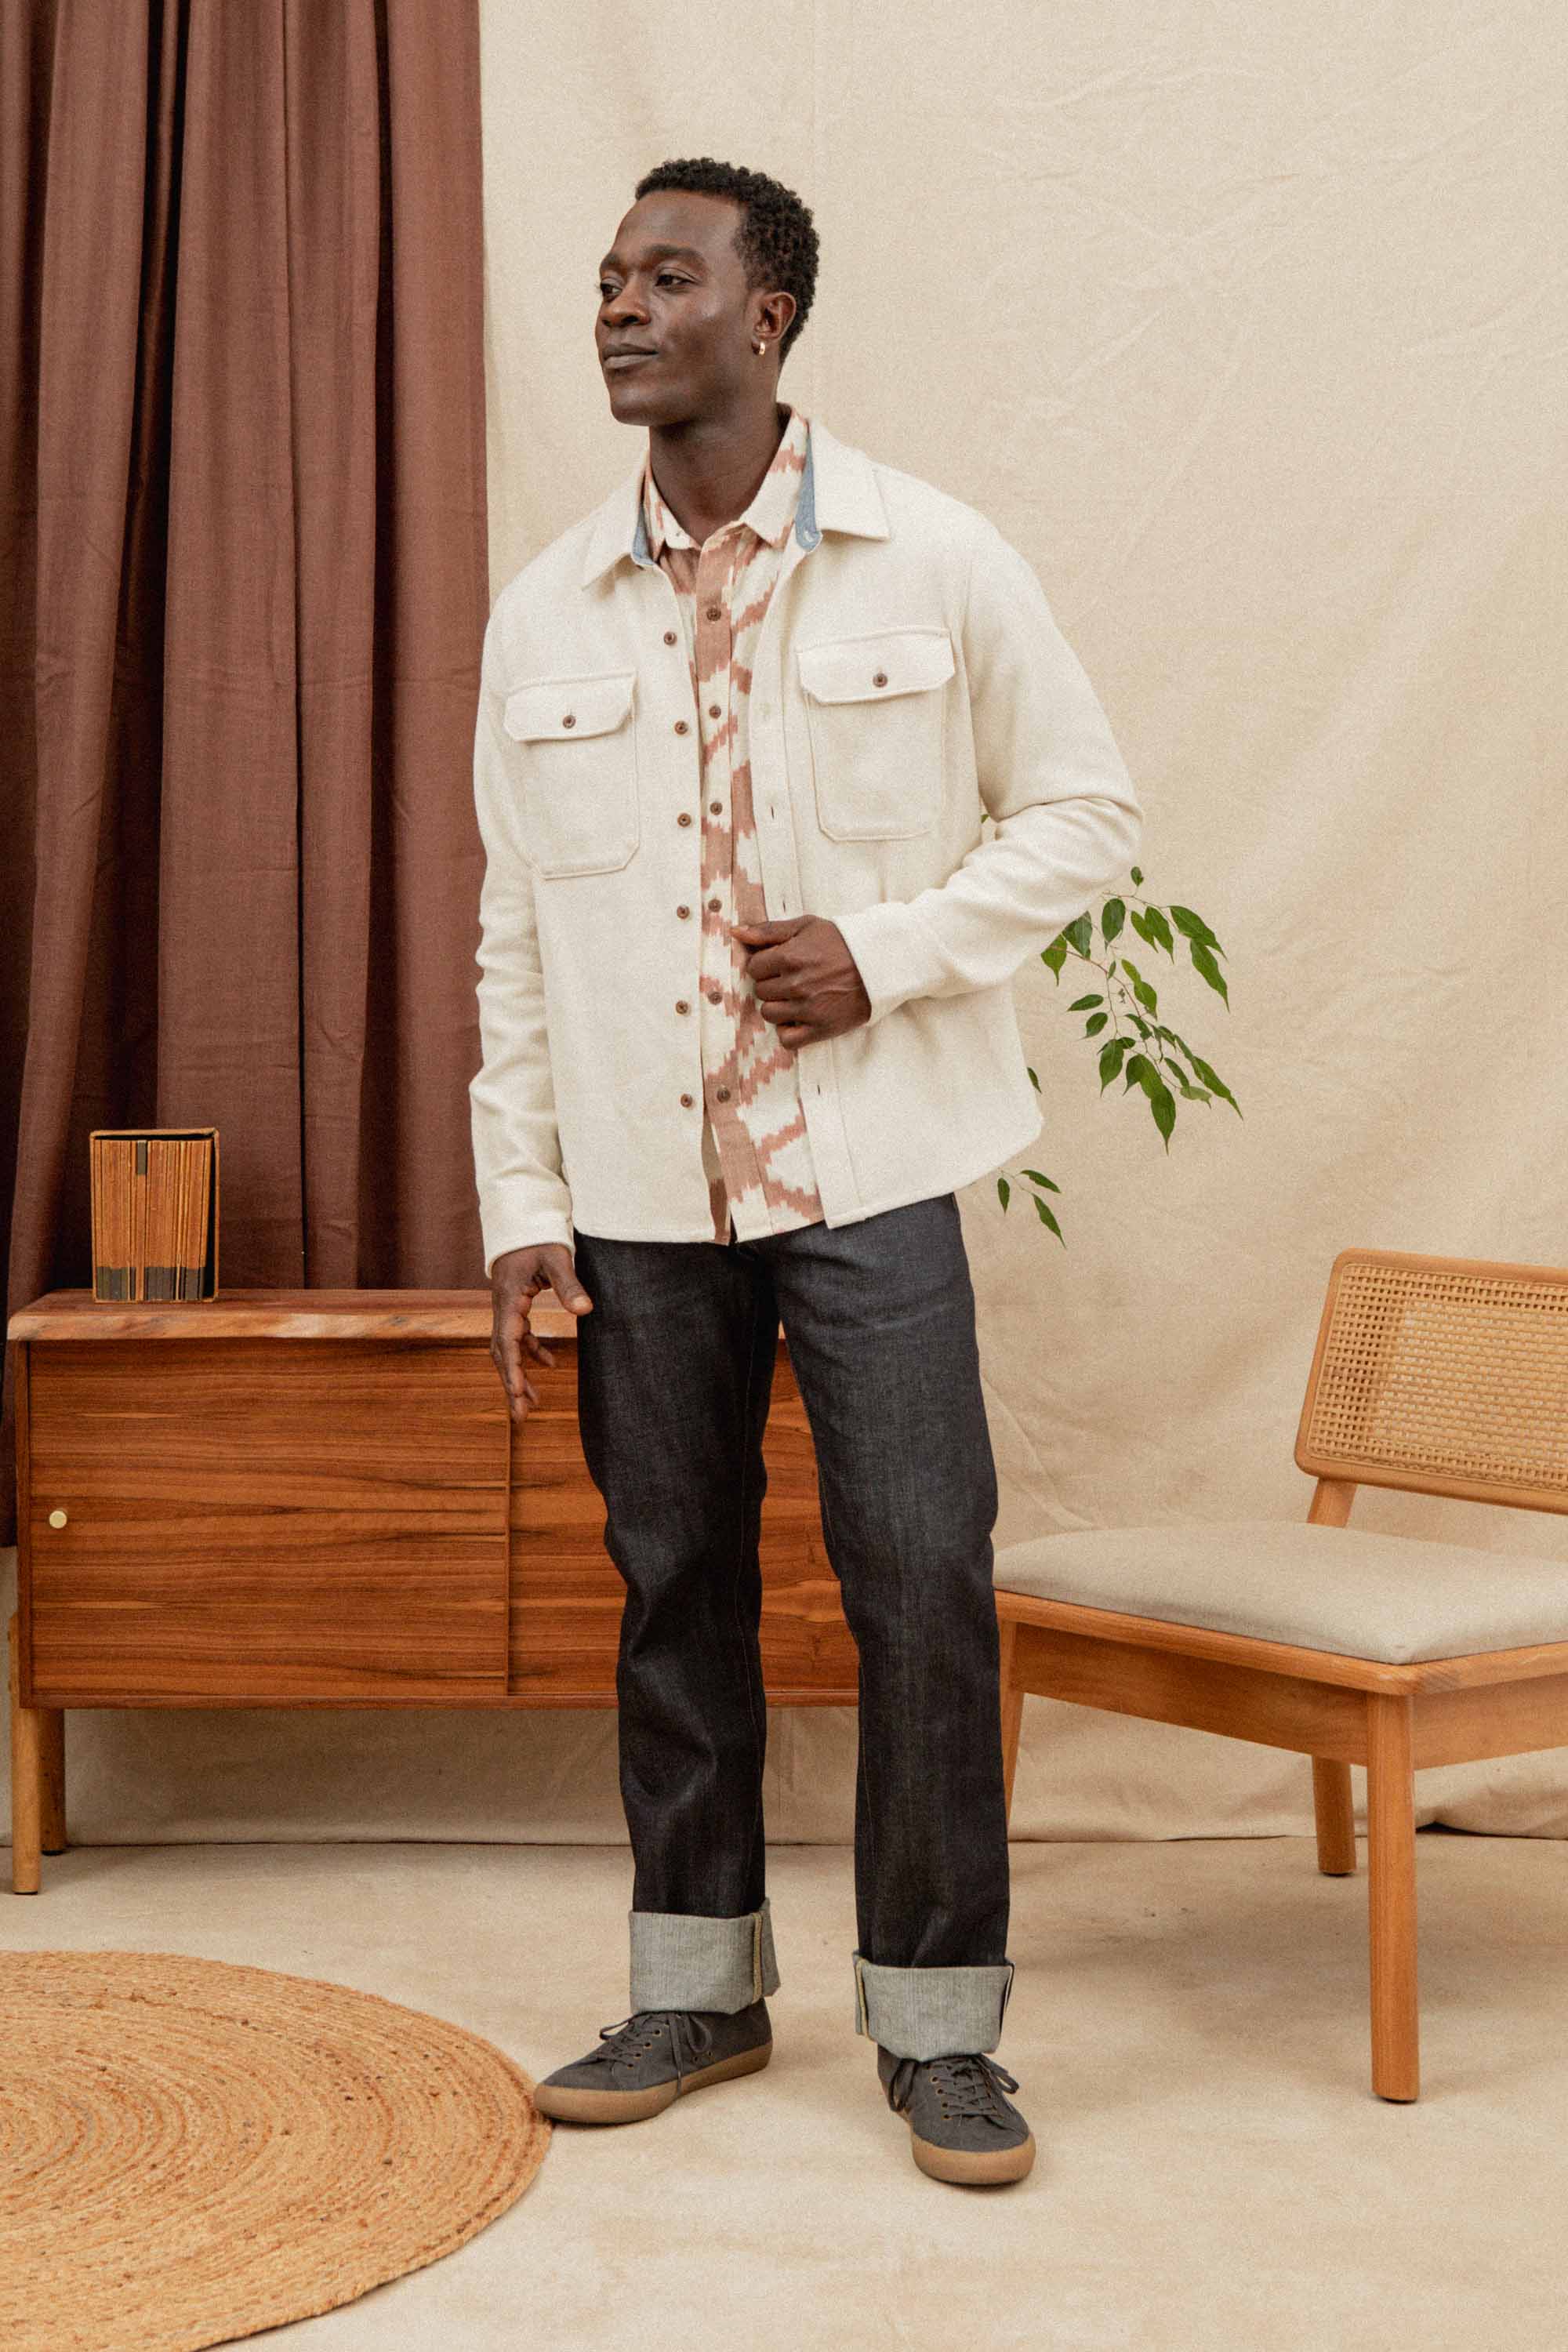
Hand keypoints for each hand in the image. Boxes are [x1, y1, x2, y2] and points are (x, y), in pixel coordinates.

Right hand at [489, 1243, 592, 1424]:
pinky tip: (552, 1366)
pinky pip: (519, 1336)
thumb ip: (569, 1284)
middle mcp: (503, 1306)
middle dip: (510, 1384)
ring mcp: (507, 1307)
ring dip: (519, 1374)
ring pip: (509, 1348)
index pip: (507, 1340)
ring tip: (532, 1403)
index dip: (512, 1369)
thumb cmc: (538, 1235)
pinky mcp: (516, 1305)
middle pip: (503, 1353)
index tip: (518, 1393)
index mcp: (509, 1298)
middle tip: (521, 1416)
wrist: (523, 1218)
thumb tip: (585, 1311)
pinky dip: (532, 1353)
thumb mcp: (557, 1257)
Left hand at [730, 915, 870, 1047]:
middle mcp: (797, 984)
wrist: (879, 963)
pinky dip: (789, 1031)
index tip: (780, 964)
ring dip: (779, 1007)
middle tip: (792, 979)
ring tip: (796, 998)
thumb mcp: (805, 926)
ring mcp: (808, 1008)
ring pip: (770, 1014)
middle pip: (761, 992)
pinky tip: (799, 1018)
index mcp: (790, 957)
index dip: (765, 965)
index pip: (754, 968)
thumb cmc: (840, 943)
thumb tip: (735, 933)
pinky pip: (787, 1039)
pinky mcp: (821, 1028)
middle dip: (772, 985)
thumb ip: (768, 930)